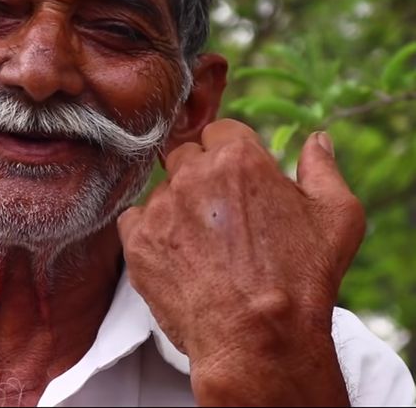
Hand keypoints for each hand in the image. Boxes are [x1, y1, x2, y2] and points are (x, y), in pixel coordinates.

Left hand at [118, 119, 364, 404]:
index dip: (230, 154)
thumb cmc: (301, 280)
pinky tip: (177, 255)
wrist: (258, 339)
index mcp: (238, 158)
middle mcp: (192, 174)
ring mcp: (160, 207)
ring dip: (178, 206)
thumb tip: (315, 139)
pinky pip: (135, 220)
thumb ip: (322, 168)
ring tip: (204, 245)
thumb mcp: (336, 218)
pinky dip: (151, 232)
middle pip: (186, 155)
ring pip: (162, 190)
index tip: (238, 180)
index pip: (220, 131)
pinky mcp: (137, 240)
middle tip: (222, 215)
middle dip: (202, 176)